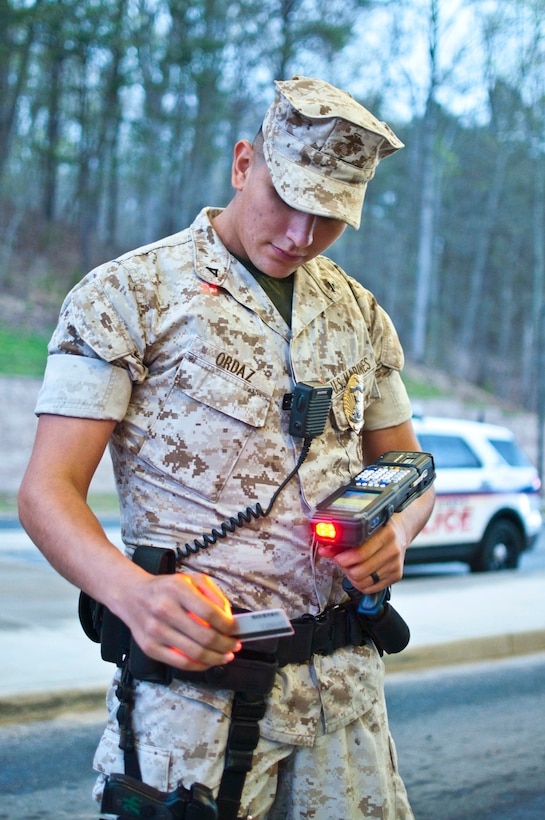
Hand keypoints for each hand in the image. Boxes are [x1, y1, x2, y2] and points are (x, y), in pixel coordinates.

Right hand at [122, 570, 241, 671]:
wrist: (131, 595)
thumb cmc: (164, 588)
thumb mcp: (191, 580)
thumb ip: (213, 594)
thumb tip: (228, 616)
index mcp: (177, 590)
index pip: (210, 613)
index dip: (228, 625)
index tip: (236, 629)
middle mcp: (164, 610)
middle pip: (205, 636)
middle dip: (226, 644)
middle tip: (234, 645)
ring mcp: (156, 631)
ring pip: (194, 653)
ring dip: (216, 658)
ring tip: (225, 655)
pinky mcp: (150, 648)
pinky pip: (180, 663)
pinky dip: (199, 665)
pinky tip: (208, 661)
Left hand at [317, 517, 404, 593]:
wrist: (399, 533)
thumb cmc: (379, 530)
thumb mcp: (362, 529)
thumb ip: (342, 540)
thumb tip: (324, 550)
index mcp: (385, 534)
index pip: (360, 553)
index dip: (344, 559)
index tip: (338, 558)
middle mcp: (392, 550)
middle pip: (360, 571)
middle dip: (346, 568)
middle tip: (343, 562)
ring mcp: (395, 564)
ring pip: (364, 582)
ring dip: (352, 577)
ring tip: (352, 567)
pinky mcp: (396, 576)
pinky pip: (371, 589)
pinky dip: (361, 584)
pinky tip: (361, 574)